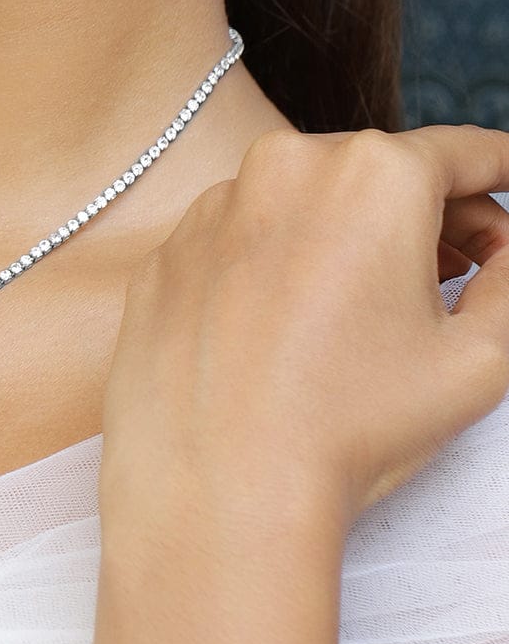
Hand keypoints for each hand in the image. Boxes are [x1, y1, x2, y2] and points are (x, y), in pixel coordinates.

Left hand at [100, 124, 508, 528]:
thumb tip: (505, 255)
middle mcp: (286, 166)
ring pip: (303, 201)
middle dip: (430, 213)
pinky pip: (240, 240)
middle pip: (380, 172)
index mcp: (374, 175)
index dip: (501, 169)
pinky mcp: (168, 250)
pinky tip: (290, 329)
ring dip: (347, 234)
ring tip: (373, 303)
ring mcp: (215, 206)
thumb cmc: (353, 427)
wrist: (218, 490)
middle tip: (464, 268)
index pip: (461, 153)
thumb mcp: (477, 358)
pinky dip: (275, 264)